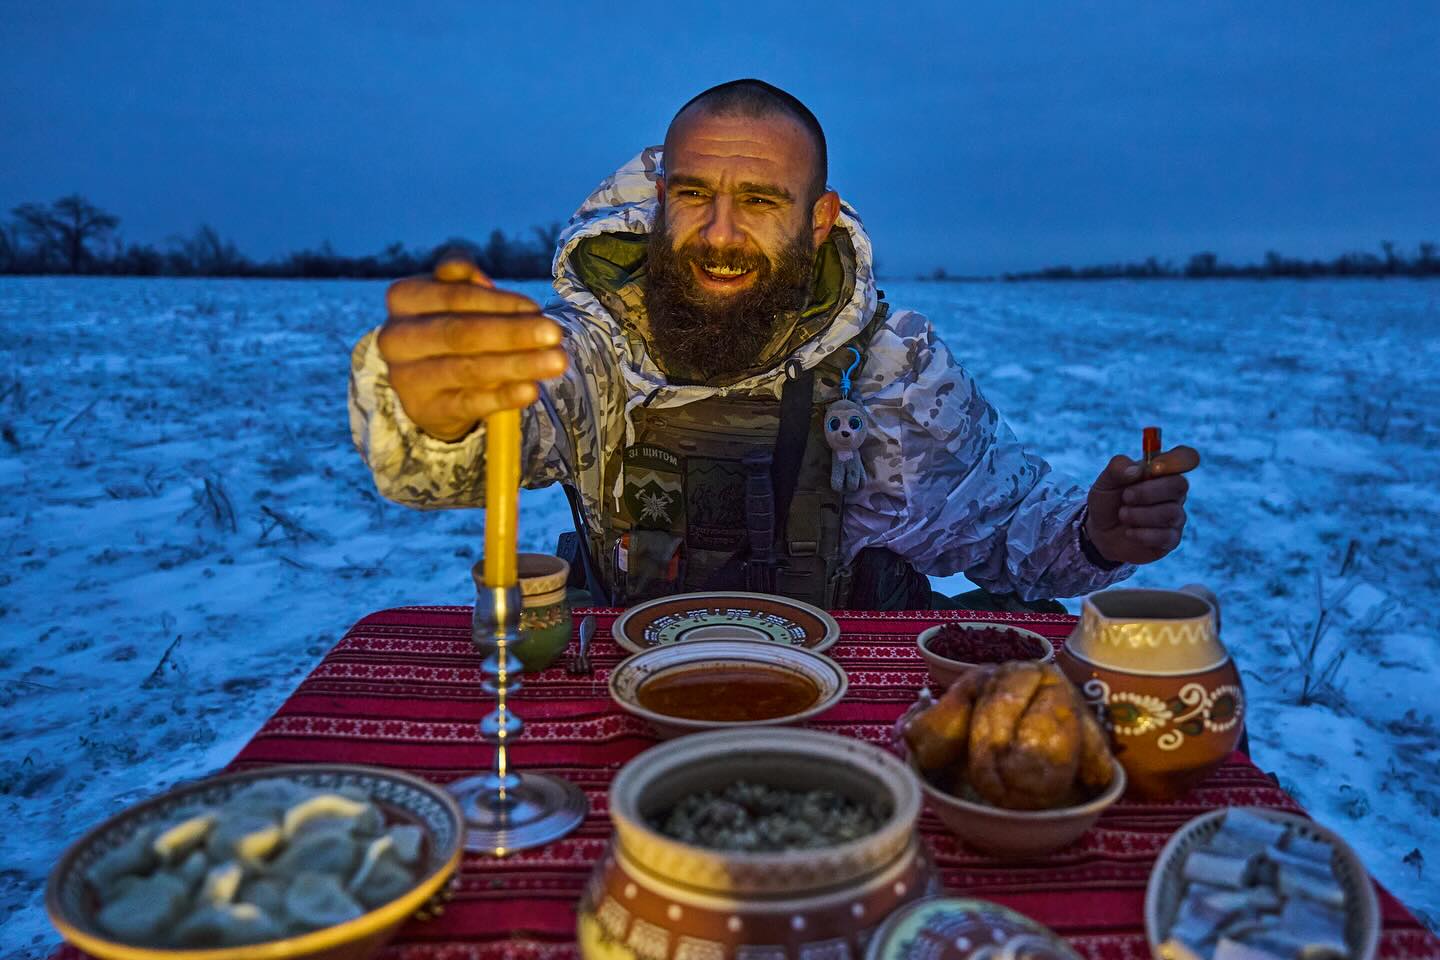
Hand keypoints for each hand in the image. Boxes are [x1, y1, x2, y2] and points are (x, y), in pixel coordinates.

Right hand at [377, 258, 567, 440]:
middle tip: (554, 334)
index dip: (497, 301)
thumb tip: (476, 275)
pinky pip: (469, 403)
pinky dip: (503, 397)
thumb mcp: (452, 295)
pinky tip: (530, 391)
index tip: (535, 307)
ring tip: (556, 361)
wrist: (428, 384)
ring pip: (467, 369)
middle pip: (459, 333)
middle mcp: (396, 337)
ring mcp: (407, 377)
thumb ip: (463, 279)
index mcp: (403, 298)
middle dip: (512, 332)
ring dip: (518, 364)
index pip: (454, 296)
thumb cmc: (450, 324)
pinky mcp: (426, 409)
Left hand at [1084, 445, 1200, 564]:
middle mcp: (1173, 492)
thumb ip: (1117, 469)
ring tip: (1122, 515)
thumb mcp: (1104, 482)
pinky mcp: (1171, 539)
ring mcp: (1175, 516)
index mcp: (1161, 471)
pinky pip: (1166, 536)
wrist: (1100, 535)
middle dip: (1148, 492)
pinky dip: (1142, 534)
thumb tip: (1137, 470)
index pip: (1186, 457)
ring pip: (1171, 512)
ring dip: (1139, 514)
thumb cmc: (1108, 502)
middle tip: (1126, 496)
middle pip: (1180, 484)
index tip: (1153, 468)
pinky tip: (1129, 532)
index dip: (1176, 460)